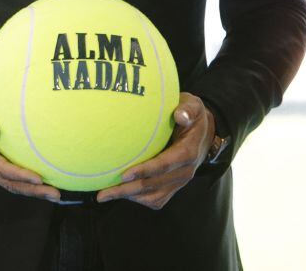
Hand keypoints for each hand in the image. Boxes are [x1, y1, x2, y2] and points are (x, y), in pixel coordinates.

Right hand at [0, 82, 61, 201]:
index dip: (19, 174)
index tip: (38, 177)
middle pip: (8, 182)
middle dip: (31, 189)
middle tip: (55, 194)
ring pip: (10, 183)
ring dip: (31, 190)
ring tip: (55, 194)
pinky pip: (9, 176)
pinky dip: (26, 182)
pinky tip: (44, 182)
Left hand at [96, 92, 212, 209]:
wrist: (202, 133)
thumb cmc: (190, 116)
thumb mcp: (193, 107)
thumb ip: (187, 110)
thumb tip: (180, 115)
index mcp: (187, 153)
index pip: (164, 165)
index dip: (144, 171)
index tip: (124, 174)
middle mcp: (184, 171)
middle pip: (153, 185)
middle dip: (127, 189)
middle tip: (103, 193)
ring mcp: (178, 182)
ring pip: (153, 196)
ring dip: (129, 196)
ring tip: (105, 195)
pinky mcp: (173, 187)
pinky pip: (156, 199)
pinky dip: (138, 198)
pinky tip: (120, 193)